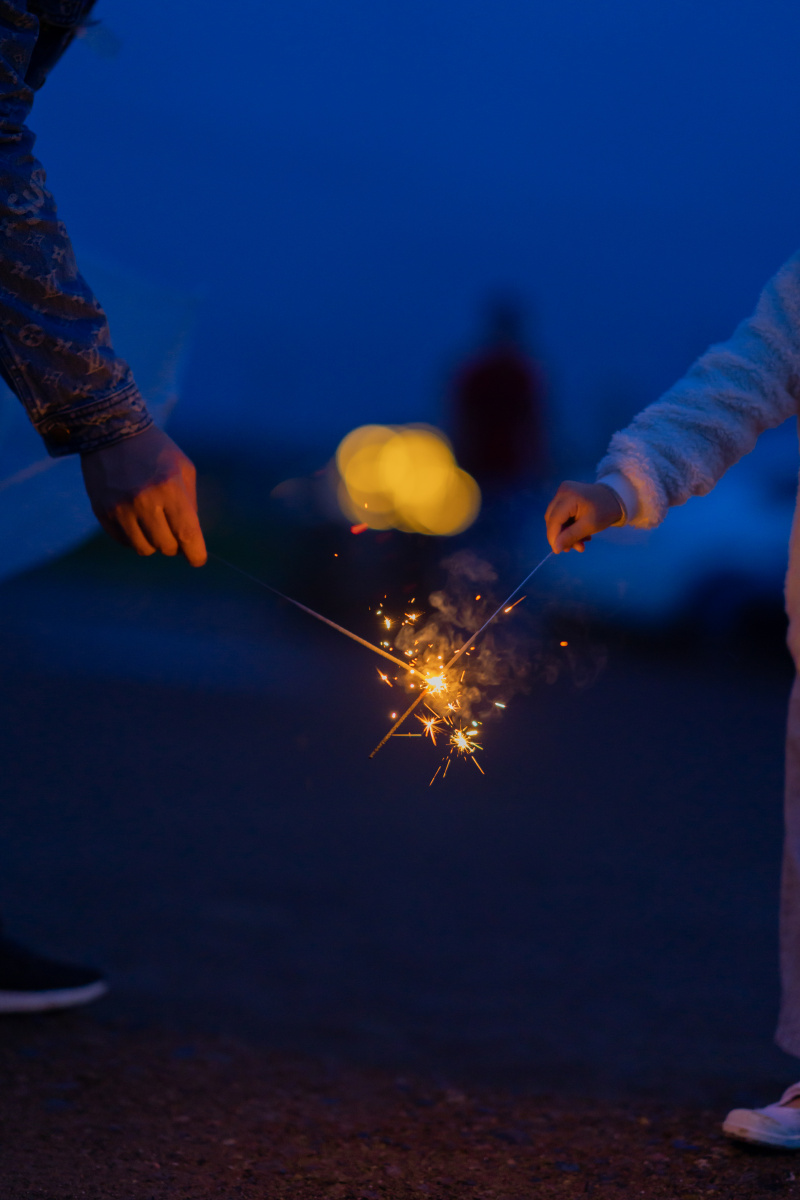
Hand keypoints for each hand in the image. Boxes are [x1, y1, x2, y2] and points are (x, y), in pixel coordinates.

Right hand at [80, 425, 206, 565]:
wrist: (111, 431)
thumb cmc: (156, 450)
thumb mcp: (183, 469)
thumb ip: (191, 505)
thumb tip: (191, 541)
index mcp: (170, 488)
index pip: (187, 535)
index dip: (196, 554)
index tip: (197, 559)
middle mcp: (144, 501)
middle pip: (167, 547)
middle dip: (175, 544)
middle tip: (173, 531)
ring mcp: (120, 508)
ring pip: (144, 549)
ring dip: (153, 542)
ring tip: (153, 523)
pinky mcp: (102, 512)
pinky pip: (124, 541)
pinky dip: (133, 537)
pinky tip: (136, 520)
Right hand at [545, 481, 622, 552]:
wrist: (615, 498)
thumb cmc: (605, 511)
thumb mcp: (589, 526)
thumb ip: (570, 537)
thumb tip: (555, 548)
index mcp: (569, 496)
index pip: (554, 520)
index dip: (554, 537)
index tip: (558, 551)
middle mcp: (562, 491)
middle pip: (552, 519)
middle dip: (561, 535)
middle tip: (576, 547)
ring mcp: (563, 492)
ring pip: (555, 518)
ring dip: (566, 532)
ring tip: (581, 542)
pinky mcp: (565, 496)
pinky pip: (560, 514)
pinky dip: (568, 526)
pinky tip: (579, 533)